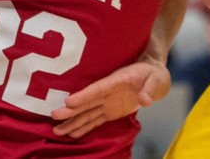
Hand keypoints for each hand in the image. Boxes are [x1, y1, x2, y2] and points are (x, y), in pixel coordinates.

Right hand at [50, 57, 169, 138]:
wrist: (153, 76)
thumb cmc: (153, 75)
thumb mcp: (156, 80)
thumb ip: (149, 89)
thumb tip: (144, 100)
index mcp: (115, 81)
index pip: (97, 89)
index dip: (83, 96)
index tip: (68, 102)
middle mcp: (107, 92)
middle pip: (86, 102)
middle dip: (70, 110)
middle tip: (53, 116)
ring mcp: (106, 102)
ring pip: (86, 113)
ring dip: (72, 121)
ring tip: (57, 130)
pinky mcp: (109, 111)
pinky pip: (94, 120)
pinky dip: (83, 127)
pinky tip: (72, 134)